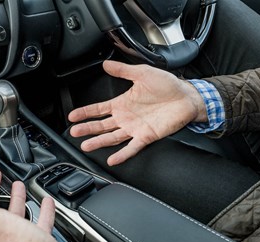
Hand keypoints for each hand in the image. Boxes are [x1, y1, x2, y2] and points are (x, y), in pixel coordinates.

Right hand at [69, 60, 205, 165]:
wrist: (187, 96)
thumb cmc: (168, 85)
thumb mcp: (142, 73)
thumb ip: (123, 70)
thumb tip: (106, 65)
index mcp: (123, 103)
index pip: (99, 109)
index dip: (85, 112)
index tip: (73, 116)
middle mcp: (126, 117)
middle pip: (102, 125)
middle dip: (87, 129)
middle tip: (74, 132)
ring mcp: (135, 128)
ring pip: (112, 137)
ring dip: (99, 141)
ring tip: (86, 145)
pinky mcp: (146, 136)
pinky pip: (132, 147)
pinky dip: (122, 154)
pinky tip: (112, 159)